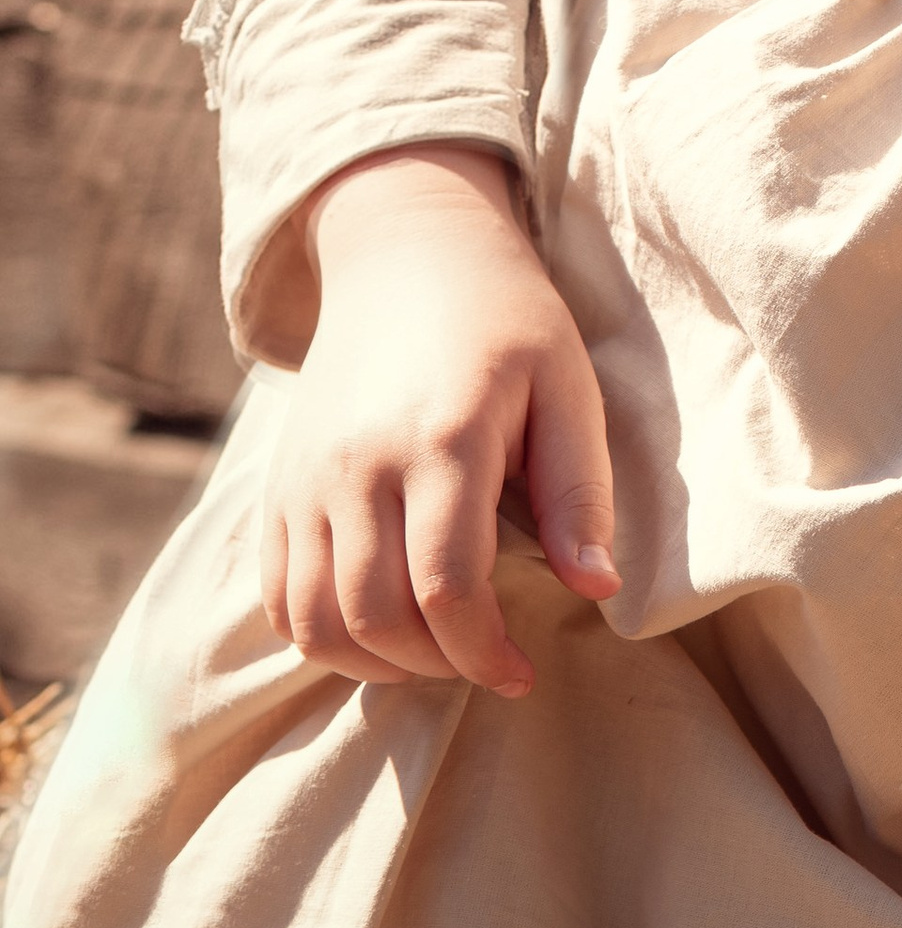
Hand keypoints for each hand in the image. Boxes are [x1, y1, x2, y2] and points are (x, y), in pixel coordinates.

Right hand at [261, 143, 618, 700]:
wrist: (407, 254)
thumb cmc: (506, 320)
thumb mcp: (568, 385)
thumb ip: (581, 491)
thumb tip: (598, 590)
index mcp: (444, 436)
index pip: (449, 587)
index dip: (486, 653)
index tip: (522, 673)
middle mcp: (359, 462)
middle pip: (376, 616)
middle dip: (436, 666)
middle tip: (482, 661)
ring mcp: (306, 478)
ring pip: (316, 622)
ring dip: (376, 664)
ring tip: (434, 650)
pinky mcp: (276, 486)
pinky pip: (277, 598)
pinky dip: (322, 636)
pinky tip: (379, 627)